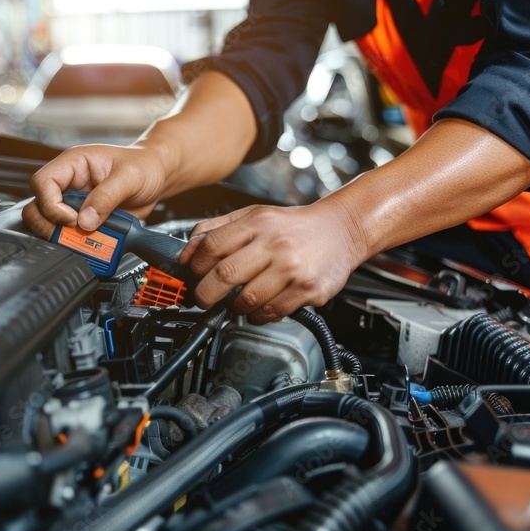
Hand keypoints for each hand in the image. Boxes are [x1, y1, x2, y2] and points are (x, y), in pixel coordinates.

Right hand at [23, 144, 168, 238]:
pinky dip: (77, 244)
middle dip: (50, 225)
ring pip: (47, 224)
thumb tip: (86, 221)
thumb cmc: (142, 166)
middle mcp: (68, 184)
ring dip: (62, 237)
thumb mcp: (129, 177)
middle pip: (36, 207)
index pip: (42, 183)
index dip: (51, 205)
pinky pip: (68, 235)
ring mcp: (73, 203)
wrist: (156, 176)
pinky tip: (93, 243)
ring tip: (85, 240)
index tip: (73, 218)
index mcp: (73, 164)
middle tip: (74, 233)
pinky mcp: (82, 220)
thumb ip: (107, 197)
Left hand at [180, 198, 369, 323]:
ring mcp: (293, 269)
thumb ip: (218, 229)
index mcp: (258, 222)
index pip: (212, 246)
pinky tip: (259, 308)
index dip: (195, 266)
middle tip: (204, 299)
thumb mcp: (255, 215)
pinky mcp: (308, 290)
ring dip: (234, 307)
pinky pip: (272, 312)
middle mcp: (275, 244)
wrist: (342, 230)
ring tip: (236, 302)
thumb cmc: (295, 226)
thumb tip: (187, 251)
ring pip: (247, 300)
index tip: (193, 276)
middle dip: (205, 294)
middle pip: (225, 276)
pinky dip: (258, 315)